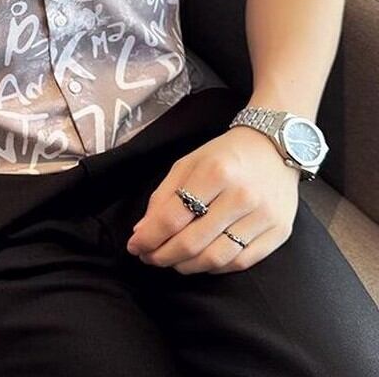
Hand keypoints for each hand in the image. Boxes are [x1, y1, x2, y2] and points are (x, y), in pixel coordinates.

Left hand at [126, 126, 300, 273]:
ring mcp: (263, 216)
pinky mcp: (279, 232)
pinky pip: (240, 262)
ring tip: (171, 262)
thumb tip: (143, 232)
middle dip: (163, 256)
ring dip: (186, 266)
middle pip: (192, 242)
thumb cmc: (224, 155)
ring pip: (216, 258)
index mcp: (215, 172)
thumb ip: (164, 197)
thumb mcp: (187, 163)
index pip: (173, 217)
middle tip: (149, 257)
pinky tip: (200, 261)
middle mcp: (242, 196)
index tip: (135, 246)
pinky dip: (214, 268)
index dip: (149, 237)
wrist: (274, 148)